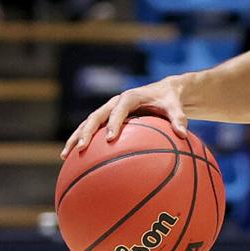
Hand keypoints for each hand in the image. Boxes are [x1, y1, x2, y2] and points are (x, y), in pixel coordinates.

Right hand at [60, 76, 188, 157]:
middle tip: (82, 148)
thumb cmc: (170, 100)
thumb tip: (183, 134)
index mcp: (131, 97)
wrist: (164, 91)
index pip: (120, 109)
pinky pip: (91, 130)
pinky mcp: (106, 118)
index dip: (114, 122)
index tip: (111, 138)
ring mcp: (108, 110)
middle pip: (96, 116)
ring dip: (76, 137)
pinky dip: (81, 141)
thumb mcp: (176, 106)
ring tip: (66, 155)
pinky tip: (73, 159)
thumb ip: (179, 118)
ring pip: (88, 123)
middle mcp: (115, 102)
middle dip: (87, 132)